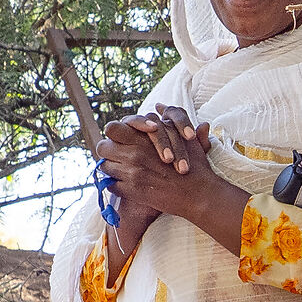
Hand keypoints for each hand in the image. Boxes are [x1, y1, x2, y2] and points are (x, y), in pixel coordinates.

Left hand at [98, 108, 219, 221]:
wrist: (198, 194)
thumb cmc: (193, 166)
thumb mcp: (184, 138)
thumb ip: (169, 121)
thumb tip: (159, 106)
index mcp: (144, 138)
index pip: (112, 128)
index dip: (114, 134)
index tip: (120, 140)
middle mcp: (134, 154)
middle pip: (103, 148)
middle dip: (108, 152)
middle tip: (117, 156)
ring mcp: (131, 173)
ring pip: (105, 167)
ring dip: (112, 169)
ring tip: (123, 171)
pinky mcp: (132, 191)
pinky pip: (112, 186)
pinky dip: (117, 185)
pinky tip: (127, 185)